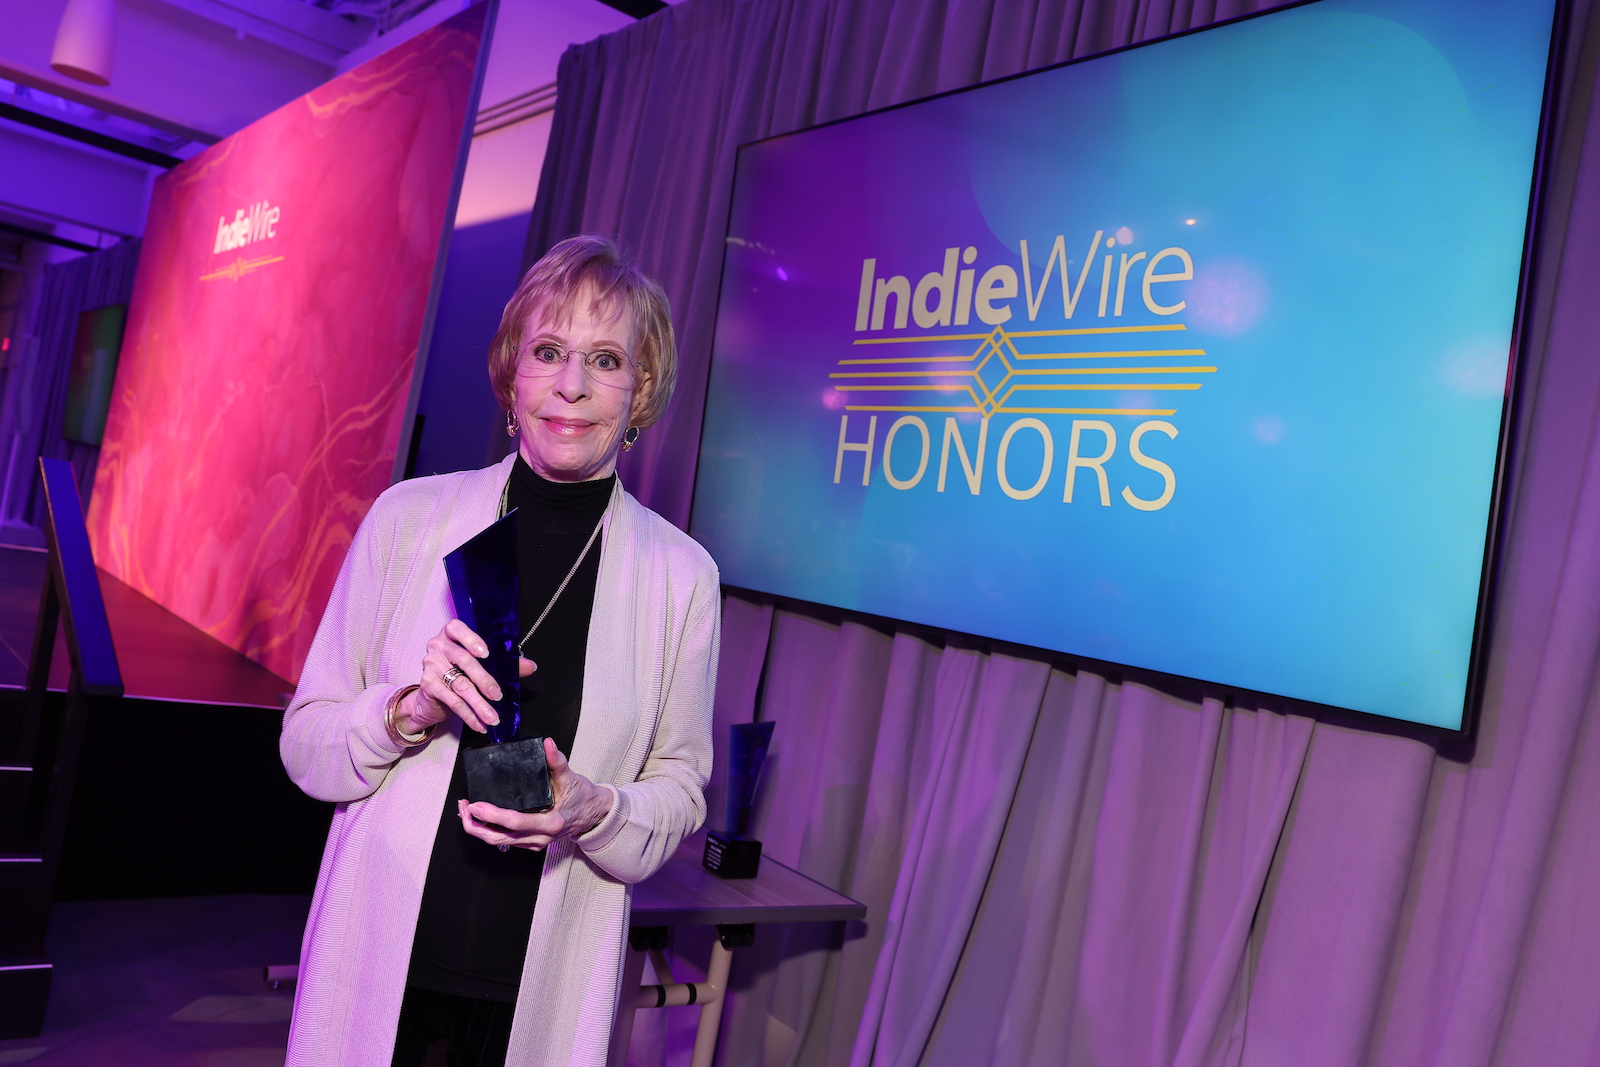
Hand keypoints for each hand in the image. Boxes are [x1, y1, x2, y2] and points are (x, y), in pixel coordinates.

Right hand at [397, 619, 534, 735]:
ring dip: (479, 704)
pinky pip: (452, 701)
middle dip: (484, 680)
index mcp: (451, 634)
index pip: (457, 628)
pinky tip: (479, 723)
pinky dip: (468, 715)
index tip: (486, 654)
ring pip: (459, 684)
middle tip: (498, 695)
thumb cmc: (459, 672)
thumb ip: (504, 664)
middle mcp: (438, 646)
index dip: (471, 639)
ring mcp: (431, 665)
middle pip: (464, 661)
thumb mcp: (480, 665)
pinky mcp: (428, 685)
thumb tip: (530, 666)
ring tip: (493, 717)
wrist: (432, 696)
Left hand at [458, 739, 613, 850]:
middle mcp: (540, 837)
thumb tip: (547, 743)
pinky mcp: (531, 843)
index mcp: (550, 823)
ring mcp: (535, 842)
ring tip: (465, 812)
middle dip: (476, 826)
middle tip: (463, 807)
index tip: (474, 805)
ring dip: (479, 829)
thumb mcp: (570, 777)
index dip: (492, 815)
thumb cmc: (582, 796)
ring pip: (500, 842)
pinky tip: (481, 819)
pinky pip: (506, 841)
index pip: (515, 822)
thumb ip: (557, 761)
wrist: (594, 814)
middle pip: (500, 838)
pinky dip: (490, 831)